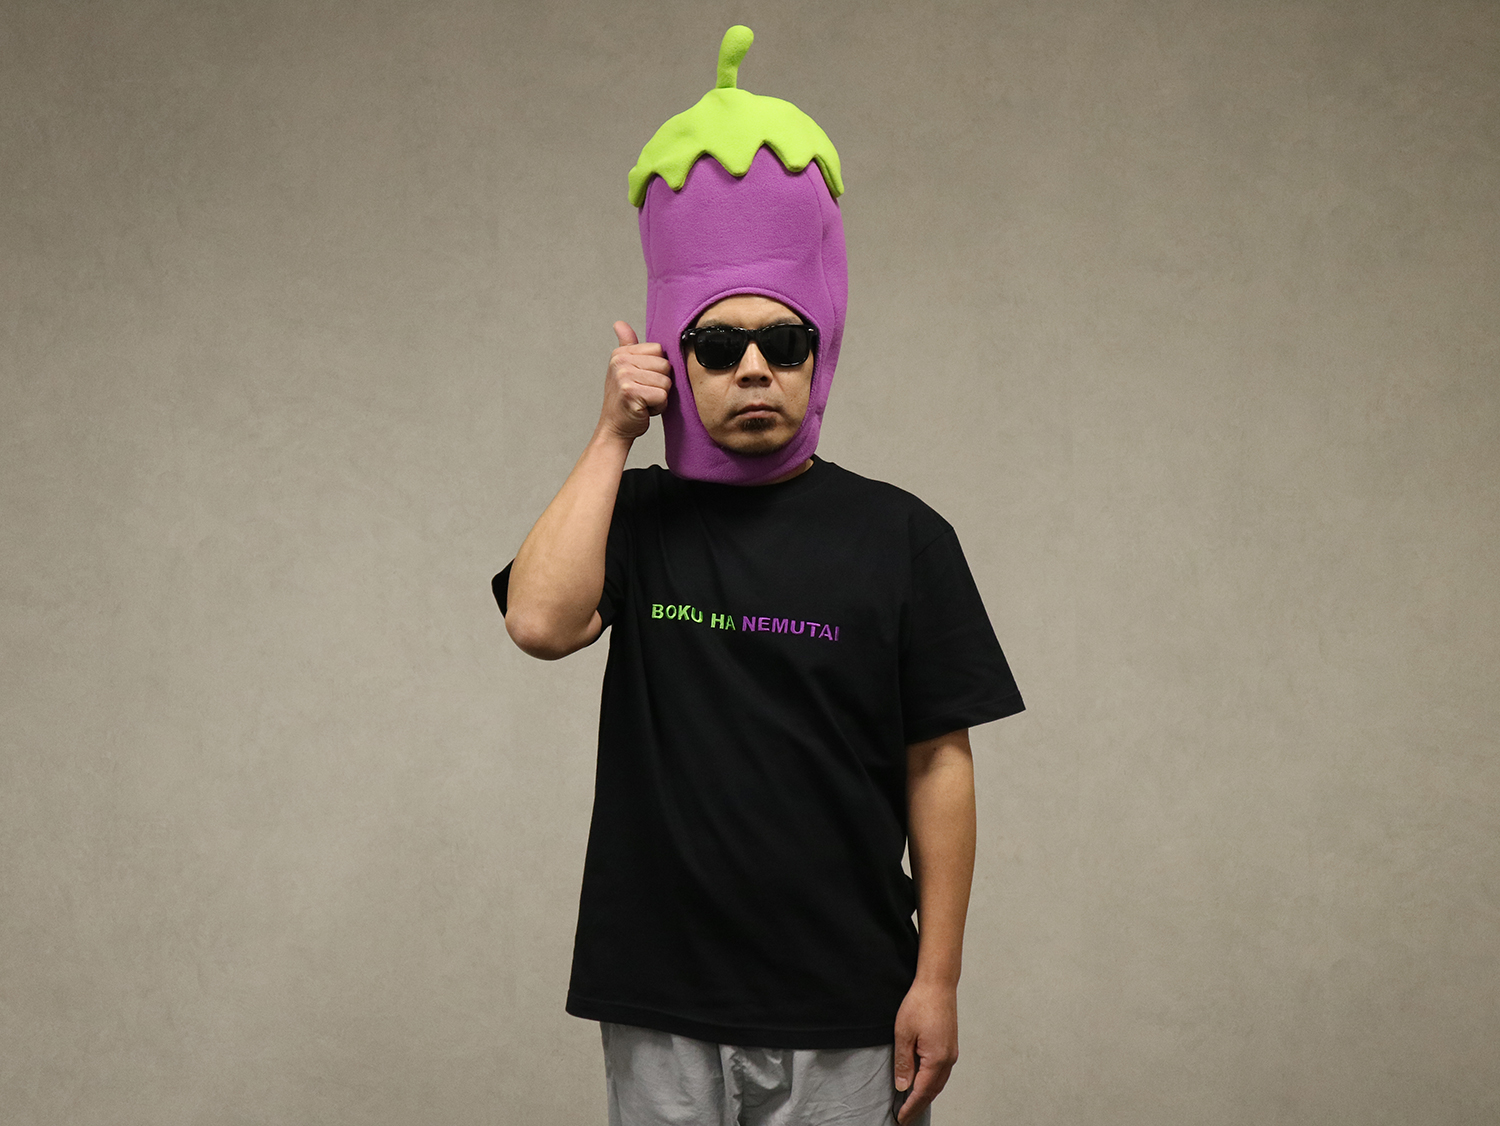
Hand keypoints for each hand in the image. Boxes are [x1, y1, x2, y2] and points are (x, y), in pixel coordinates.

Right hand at [600, 322, 671, 440]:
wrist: (615, 427)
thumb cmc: (625, 400)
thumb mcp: (624, 369)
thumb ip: (627, 345)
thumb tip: (619, 323)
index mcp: (621, 353)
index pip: (659, 350)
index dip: (657, 369)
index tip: (643, 380)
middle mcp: (620, 362)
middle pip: (665, 366)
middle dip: (660, 384)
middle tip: (643, 393)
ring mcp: (624, 377)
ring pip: (666, 382)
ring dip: (660, 397)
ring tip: (644, 401)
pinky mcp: (631, 393)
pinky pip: (662, 396)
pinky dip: (658, 407)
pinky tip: (644, 409)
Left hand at [892, 979, 958, 1124]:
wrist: (938, 984)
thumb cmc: (920, 1004)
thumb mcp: (903, 1034)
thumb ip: (903, 1063)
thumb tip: (903, 1087)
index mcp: (937, 1059)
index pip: (921, 1091)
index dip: (910, 1107)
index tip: (900, 1118)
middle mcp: (948, 1059)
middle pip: (932, 1091)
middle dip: (918, 1105)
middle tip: (905, 1117)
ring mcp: (951, 1052)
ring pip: (939, 1083)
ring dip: (926, 1095)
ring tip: (912, 1104)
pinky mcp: (950, 1046)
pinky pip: (942, 1072)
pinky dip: (932, 1083)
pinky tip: (923, 1083)